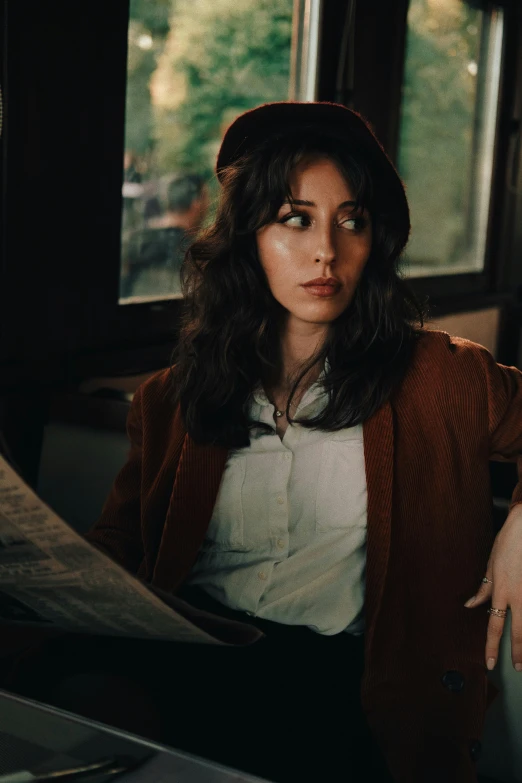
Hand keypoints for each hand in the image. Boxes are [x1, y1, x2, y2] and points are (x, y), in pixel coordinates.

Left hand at [464, 503, 521, 671]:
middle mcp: (518, 596)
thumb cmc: (508, 545)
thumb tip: (472, 605)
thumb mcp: (490, 566)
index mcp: (501, 591)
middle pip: (518, 631)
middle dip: (518, 653)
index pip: (494, 625)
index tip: (490, 662)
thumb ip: (484, 589)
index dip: (492, 646)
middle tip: (518, 668)